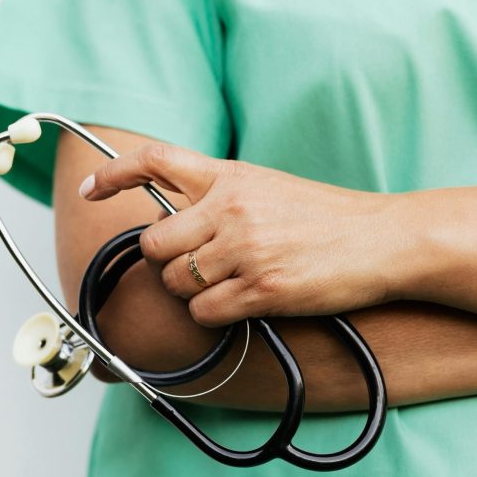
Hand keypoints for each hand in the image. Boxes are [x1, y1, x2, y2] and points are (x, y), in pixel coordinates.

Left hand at [79, 143, 409, 326]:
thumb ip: (219, 197)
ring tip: (227, 283)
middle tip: (194, 265)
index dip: (114, 174)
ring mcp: (244, 249)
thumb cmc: (327, 217)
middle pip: (153, 244)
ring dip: (190, 291)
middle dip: (164, 262)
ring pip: (174, 282)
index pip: (155, 161)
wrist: (385, 239)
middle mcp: (230, 208)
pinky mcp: (261, 288)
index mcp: (230, 176)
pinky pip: (203, 312)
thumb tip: (170, 220)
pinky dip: (213, 315)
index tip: (91, 189)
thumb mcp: (267, 187)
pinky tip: (241, 304)